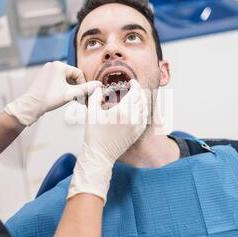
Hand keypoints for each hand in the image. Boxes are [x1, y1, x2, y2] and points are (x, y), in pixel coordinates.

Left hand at [5, 61, 100, 125]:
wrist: (31, 106)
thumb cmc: (50, 98)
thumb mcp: (71, 93)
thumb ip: (86, 88)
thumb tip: (99, 84)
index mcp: (59, 65)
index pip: (78, 73)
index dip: (83, 85)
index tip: (84, 95)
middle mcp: (52, 65)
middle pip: (72, 76)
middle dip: (77, 87)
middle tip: (79, 99)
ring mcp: (47, 71)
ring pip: (65, 79)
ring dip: (71, 89)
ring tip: (71, 99)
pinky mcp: (44, 77)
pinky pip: (58, 81)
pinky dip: (63, 88)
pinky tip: (63, 97)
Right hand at [67, 79, 147, 203]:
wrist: (99, 154)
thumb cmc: (94, 134)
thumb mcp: (92, 112)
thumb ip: (95, 96)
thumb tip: (99, 88)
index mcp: (123, 111)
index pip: (136, 92)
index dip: (135, 84)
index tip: (132, 81)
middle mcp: (133, 118)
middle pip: (142, 99)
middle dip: (139, 91)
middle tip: (133, 88)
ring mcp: (137, 126)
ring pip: (145, 108)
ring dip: (142, 101)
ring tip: (135, 97)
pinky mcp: (137, 133)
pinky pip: (145, 118)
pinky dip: (143, 111)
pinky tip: (137, 110)